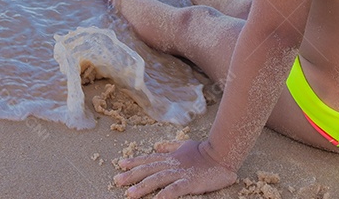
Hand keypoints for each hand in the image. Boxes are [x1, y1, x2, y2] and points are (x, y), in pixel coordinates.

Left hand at [114, 139, 236, 197]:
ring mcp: (180, 173)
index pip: (148, 159)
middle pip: (148, 169)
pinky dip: (166, 194)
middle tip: (117, 180)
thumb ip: (170, 147)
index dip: (134, 162)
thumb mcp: (184, 145)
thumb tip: (156, 146)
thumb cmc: (203, 150)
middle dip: (132, 175)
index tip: (120, 164)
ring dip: (143, 186)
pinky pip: (176, 189)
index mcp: (170, 156)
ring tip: (130, 194)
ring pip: (157, 179)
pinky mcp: (190, 182)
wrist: (221, 153)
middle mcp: (171, 164)